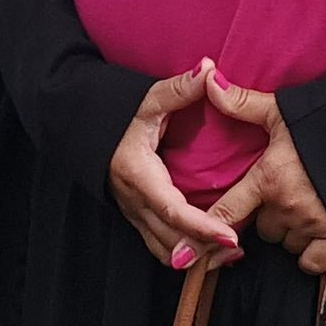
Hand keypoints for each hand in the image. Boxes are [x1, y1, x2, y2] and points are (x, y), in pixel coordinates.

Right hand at [108, 62, 241, 269]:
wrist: (85, 127)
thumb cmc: (119, 114)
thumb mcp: (148, 100)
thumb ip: (179, 88)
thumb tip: (209, 69)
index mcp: (138, 175)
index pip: (173, 210)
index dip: (202, 227)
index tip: (231, 237)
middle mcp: (134, 202)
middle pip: (171, 240)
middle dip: (205, 250)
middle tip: (240, 248)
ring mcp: (133, 214)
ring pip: (164, 251)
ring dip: (196, 257)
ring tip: (230, 253)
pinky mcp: (136, 218)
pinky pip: (159, 247)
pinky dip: (184, 253)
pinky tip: (208, 249)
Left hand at [206, 73, 325, 275]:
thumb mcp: (280, 110)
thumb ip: (241, 102)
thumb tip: (207, 81)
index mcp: (268, 178)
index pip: (225, 213)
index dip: (206, 233)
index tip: (189, 251)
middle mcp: (286, 207)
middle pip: (259, 227)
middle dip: (262, 214)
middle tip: (274, 193)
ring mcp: (312, 225)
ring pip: (282, 242)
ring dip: (285, 230)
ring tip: (295, 205)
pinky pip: (310, 261)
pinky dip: (307, 252)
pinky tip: (311, 231)